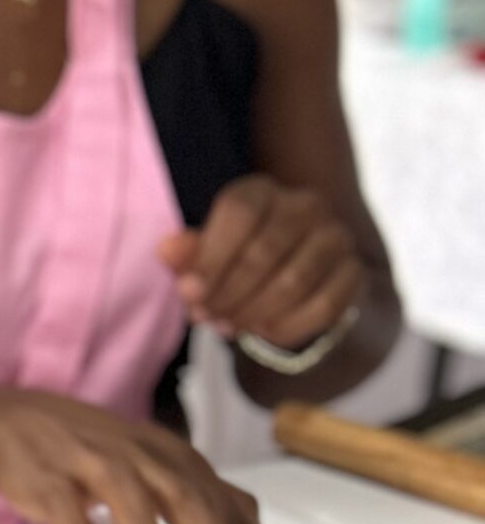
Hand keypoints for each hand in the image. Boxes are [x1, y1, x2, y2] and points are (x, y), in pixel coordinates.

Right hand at [0, 386, 301, 523]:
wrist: (13, 422)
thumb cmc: (97, 456)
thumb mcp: (161, 471)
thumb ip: (213, 506)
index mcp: (177, 461)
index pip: (230, 513)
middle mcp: (144, 457)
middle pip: (190, 506)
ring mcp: (94, 461)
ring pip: (130, 501)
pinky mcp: (48, 474)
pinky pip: (67, 507)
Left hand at [158, 176, 362, 351]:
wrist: (296, 277)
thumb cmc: (237, 260)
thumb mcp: (206, 253)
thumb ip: (186, 253)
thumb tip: (168, 250)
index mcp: (261, 191)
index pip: (239, 213)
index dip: (211, 257)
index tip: (188, 293)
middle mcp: (305, 205)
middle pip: (263, 252)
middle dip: (228, 294)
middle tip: (206, 317)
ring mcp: (336, 237)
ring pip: (293, 282)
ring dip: (253, 313)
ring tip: (228, 327)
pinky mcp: (355, 272)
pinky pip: (323, 307)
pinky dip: (286, 327)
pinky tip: (262, 332)